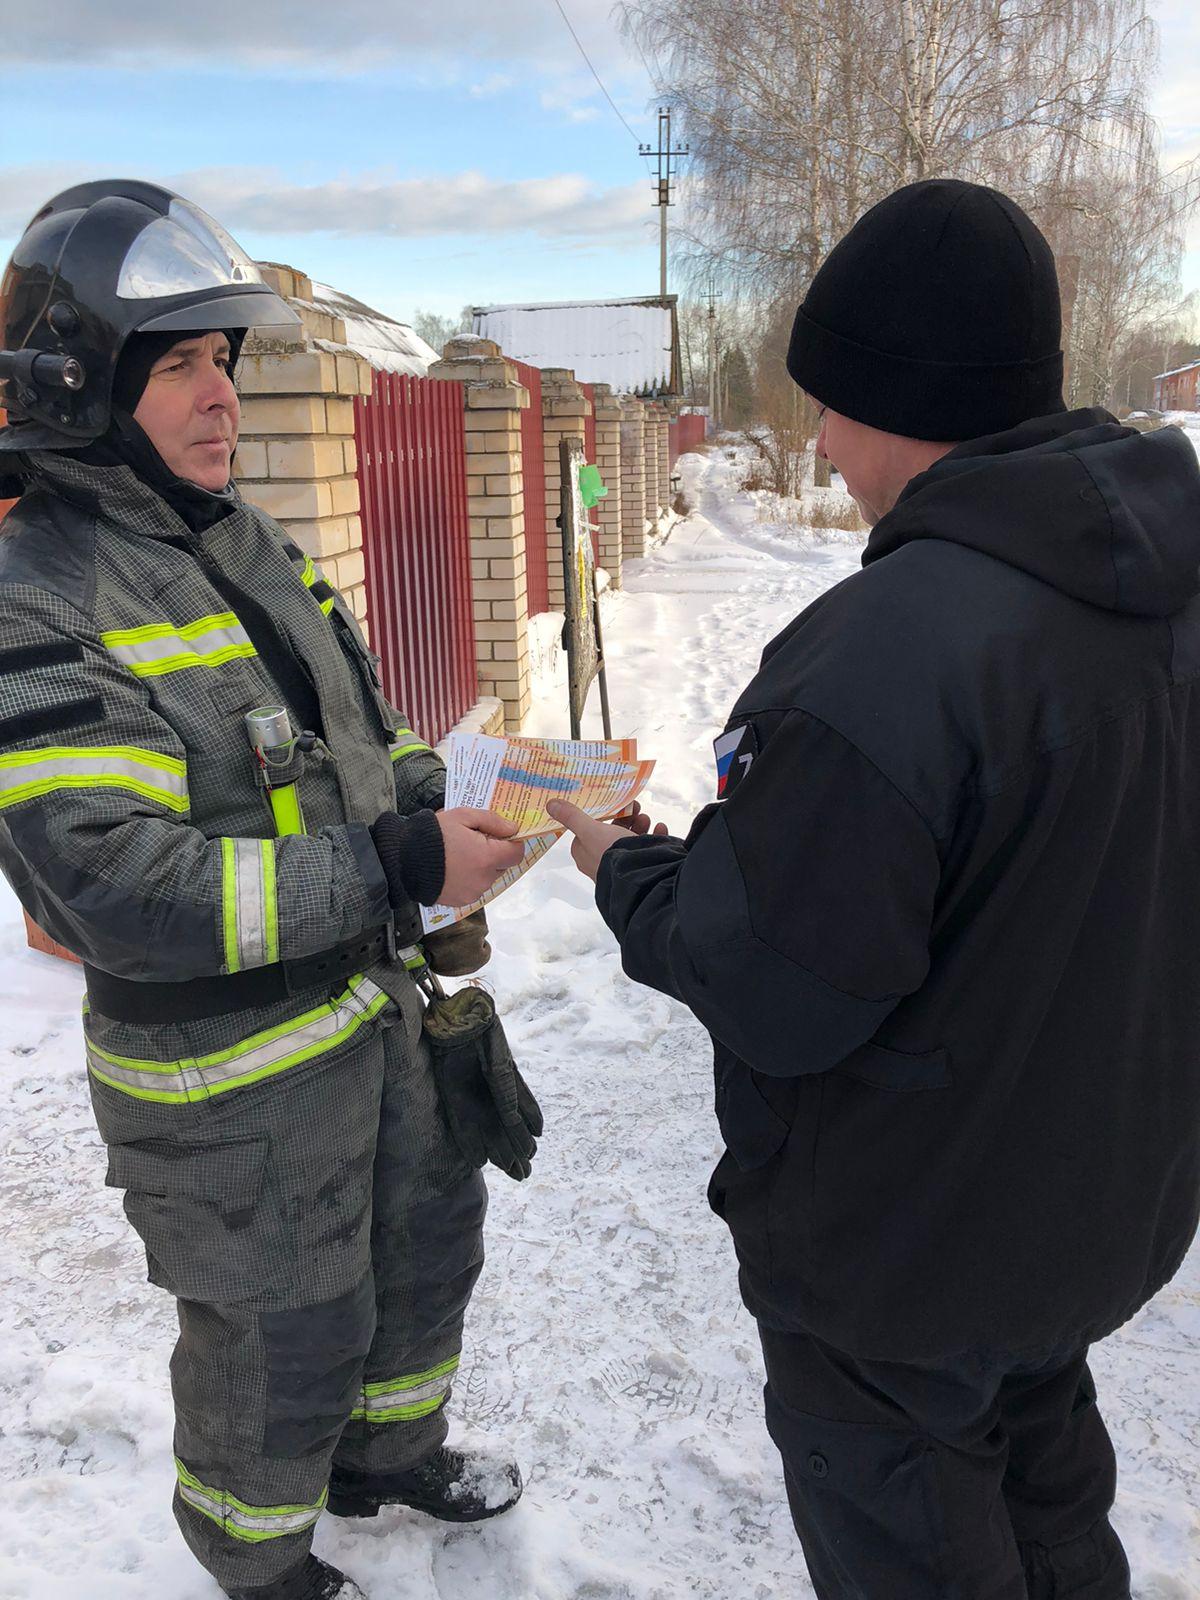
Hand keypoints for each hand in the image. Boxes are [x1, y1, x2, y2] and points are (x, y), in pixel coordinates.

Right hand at [436, 808, 523, 905]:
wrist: (404, 860)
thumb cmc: (433, 835)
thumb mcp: (463, 816)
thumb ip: (492, 821)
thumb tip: (513, 828)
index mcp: (487, 857)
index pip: (516, 853)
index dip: (511, 842)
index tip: (498, 835)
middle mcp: (484, 879)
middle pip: (502, 865)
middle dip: (493, 853)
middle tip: (473, 842)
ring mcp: (473, 892)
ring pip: (488, 877)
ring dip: (481, 867)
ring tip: (458, 856)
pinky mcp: (462, 901)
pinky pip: (475, 888)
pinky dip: (469, 879)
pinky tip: (452, 869)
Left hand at [547, 799, 667, 881]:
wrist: (639, 876)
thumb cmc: (610, 853)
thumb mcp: (590, 830)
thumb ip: (573, 817)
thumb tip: (550, 804)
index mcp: (585, 853)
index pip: (589, 830)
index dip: (603, 815)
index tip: (615, 804)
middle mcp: (601, 861)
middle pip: (612, 833)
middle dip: (626, 818)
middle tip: (636, 808)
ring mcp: (622, 866)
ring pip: (631, 840)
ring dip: (640, 825)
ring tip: (647, 819)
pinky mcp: (641, 869)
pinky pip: (649, 850)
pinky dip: (655, 837)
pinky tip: (660, 829)